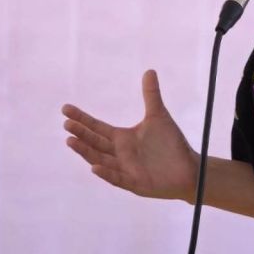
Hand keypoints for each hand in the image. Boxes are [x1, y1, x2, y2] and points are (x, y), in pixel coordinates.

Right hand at [62, 70, 197, 200]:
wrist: (188, 169)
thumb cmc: (171, 144)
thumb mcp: (158, 116)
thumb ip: (151, 95)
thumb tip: (149, 70)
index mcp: (122, 138)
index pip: (97, 127)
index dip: (82, 119)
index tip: (65, 109)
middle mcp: (120, 154)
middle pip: (95, 143)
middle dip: (81, 134)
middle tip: (66, 123)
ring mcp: (125, 170)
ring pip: (101, 160)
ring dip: (86, 152)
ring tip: (70, 141)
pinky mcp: (135, 183)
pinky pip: (117, 178)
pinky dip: (106, 173)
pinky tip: (94, 167)